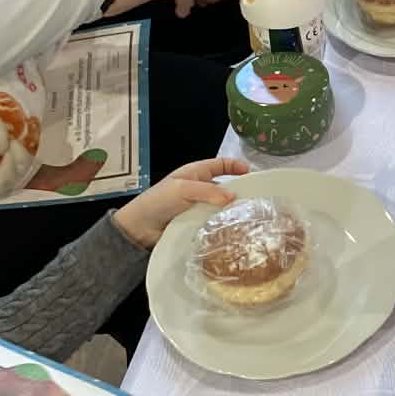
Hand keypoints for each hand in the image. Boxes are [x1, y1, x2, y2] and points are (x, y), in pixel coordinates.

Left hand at [111, 157, 249, 249]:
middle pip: (224, 186)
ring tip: (248, 217)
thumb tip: (233, 196)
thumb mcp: (183, 189)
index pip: (220, 165)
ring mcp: (198, 207)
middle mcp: (198, 188)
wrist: (139, 229)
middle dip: (238, 191)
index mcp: (194, 173)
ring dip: (231, 210)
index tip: (251, 174)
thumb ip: (208, 191)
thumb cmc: (158, 202)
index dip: (235, 166)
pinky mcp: (196, 223)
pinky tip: (232, 230)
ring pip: (221, 206)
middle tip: (255, 200)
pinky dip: (222, 224)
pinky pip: (214, 221)